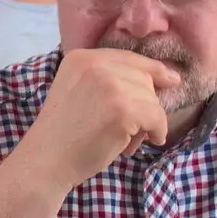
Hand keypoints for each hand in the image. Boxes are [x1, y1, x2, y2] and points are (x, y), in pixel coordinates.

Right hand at [23, 49, 179, 191]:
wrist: (46, 160)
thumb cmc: (62, 134)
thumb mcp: (77, 91)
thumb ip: (105, 78)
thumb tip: (164, 76)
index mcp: (81, 58)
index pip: (129, 58)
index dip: (152, 69)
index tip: (170, 79)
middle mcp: (96, 65)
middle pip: (143, 78)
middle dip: (144, 104)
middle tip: (127, 129)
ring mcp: (111, 86)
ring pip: (152, 100)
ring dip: (146, 123)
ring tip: (124, 140)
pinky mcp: (124, 110)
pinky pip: (157, 118)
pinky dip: (156, 132)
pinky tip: (144, 142)